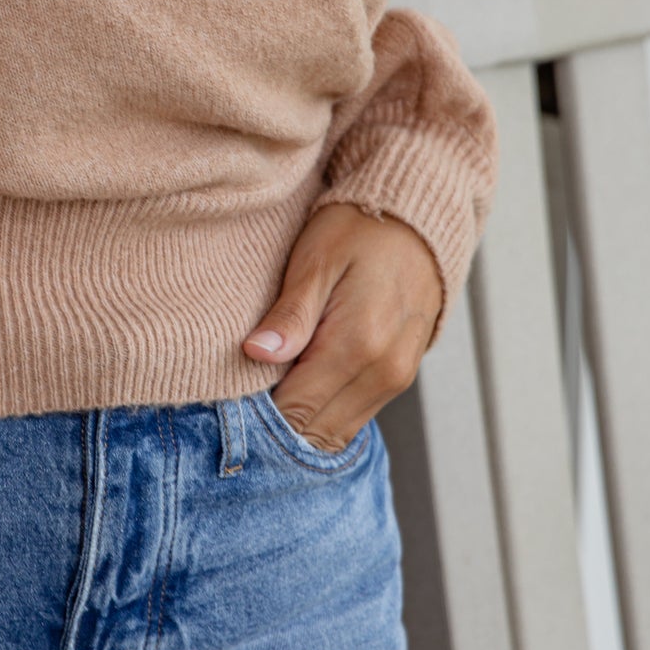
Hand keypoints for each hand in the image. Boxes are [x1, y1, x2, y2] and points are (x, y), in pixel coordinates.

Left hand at [240, 202, 442, 450]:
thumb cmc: (359, 230)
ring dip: (301, 423)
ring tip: (271, 391)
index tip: (231, 399)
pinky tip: (301, 386)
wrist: (418, 216)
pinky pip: (355, 416)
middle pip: (315, 432)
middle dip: (277, 426)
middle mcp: (382, 372)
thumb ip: (290, 314)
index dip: (258, 415)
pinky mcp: (400, 376)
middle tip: (243, 401)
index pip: (295, 411)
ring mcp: (396, 378)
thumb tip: (256, 354)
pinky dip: (324, 413)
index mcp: (356, 345)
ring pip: (336, 433)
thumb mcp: (316, 260)